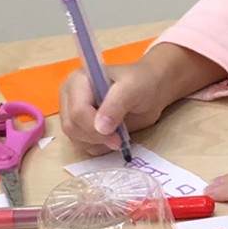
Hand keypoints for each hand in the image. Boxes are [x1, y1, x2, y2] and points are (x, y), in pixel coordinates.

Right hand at [57, 43, 222, 153]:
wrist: (155, 86)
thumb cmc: (145, 80)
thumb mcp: (134, 89)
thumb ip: (116, 106)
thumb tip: (101, 127)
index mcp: (78, 80)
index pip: (74, 110)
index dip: (91, 125)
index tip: (113, 135)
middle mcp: (72, 95)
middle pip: (72, 128)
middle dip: (96, 138)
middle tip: (120, 140)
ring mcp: (77, 111)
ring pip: (77, 140)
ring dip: (99, 145)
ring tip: (120, 136)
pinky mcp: (87, 125)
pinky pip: (86, 145)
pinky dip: (101, 148)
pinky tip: (116, 140)